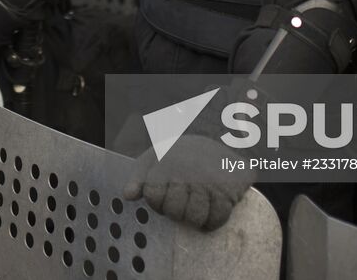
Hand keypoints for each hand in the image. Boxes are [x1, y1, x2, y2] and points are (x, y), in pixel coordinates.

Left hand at [122, 135, 250, 231]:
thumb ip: (138, 177)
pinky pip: (217, 218)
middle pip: (175, 211)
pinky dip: (213, 220)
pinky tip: (210, 208)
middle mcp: (187, 173)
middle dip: (177, 210)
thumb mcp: (155, 158)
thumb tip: (128, 196)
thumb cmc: (181, 153)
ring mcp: (209, 183)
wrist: (220, 136)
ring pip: (195, 218)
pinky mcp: (228, 191)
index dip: (158, 201)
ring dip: (194, 217)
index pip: (154, 197)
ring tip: (196, 205)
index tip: (165, 194)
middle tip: (183, 200)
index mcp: (167, 165)